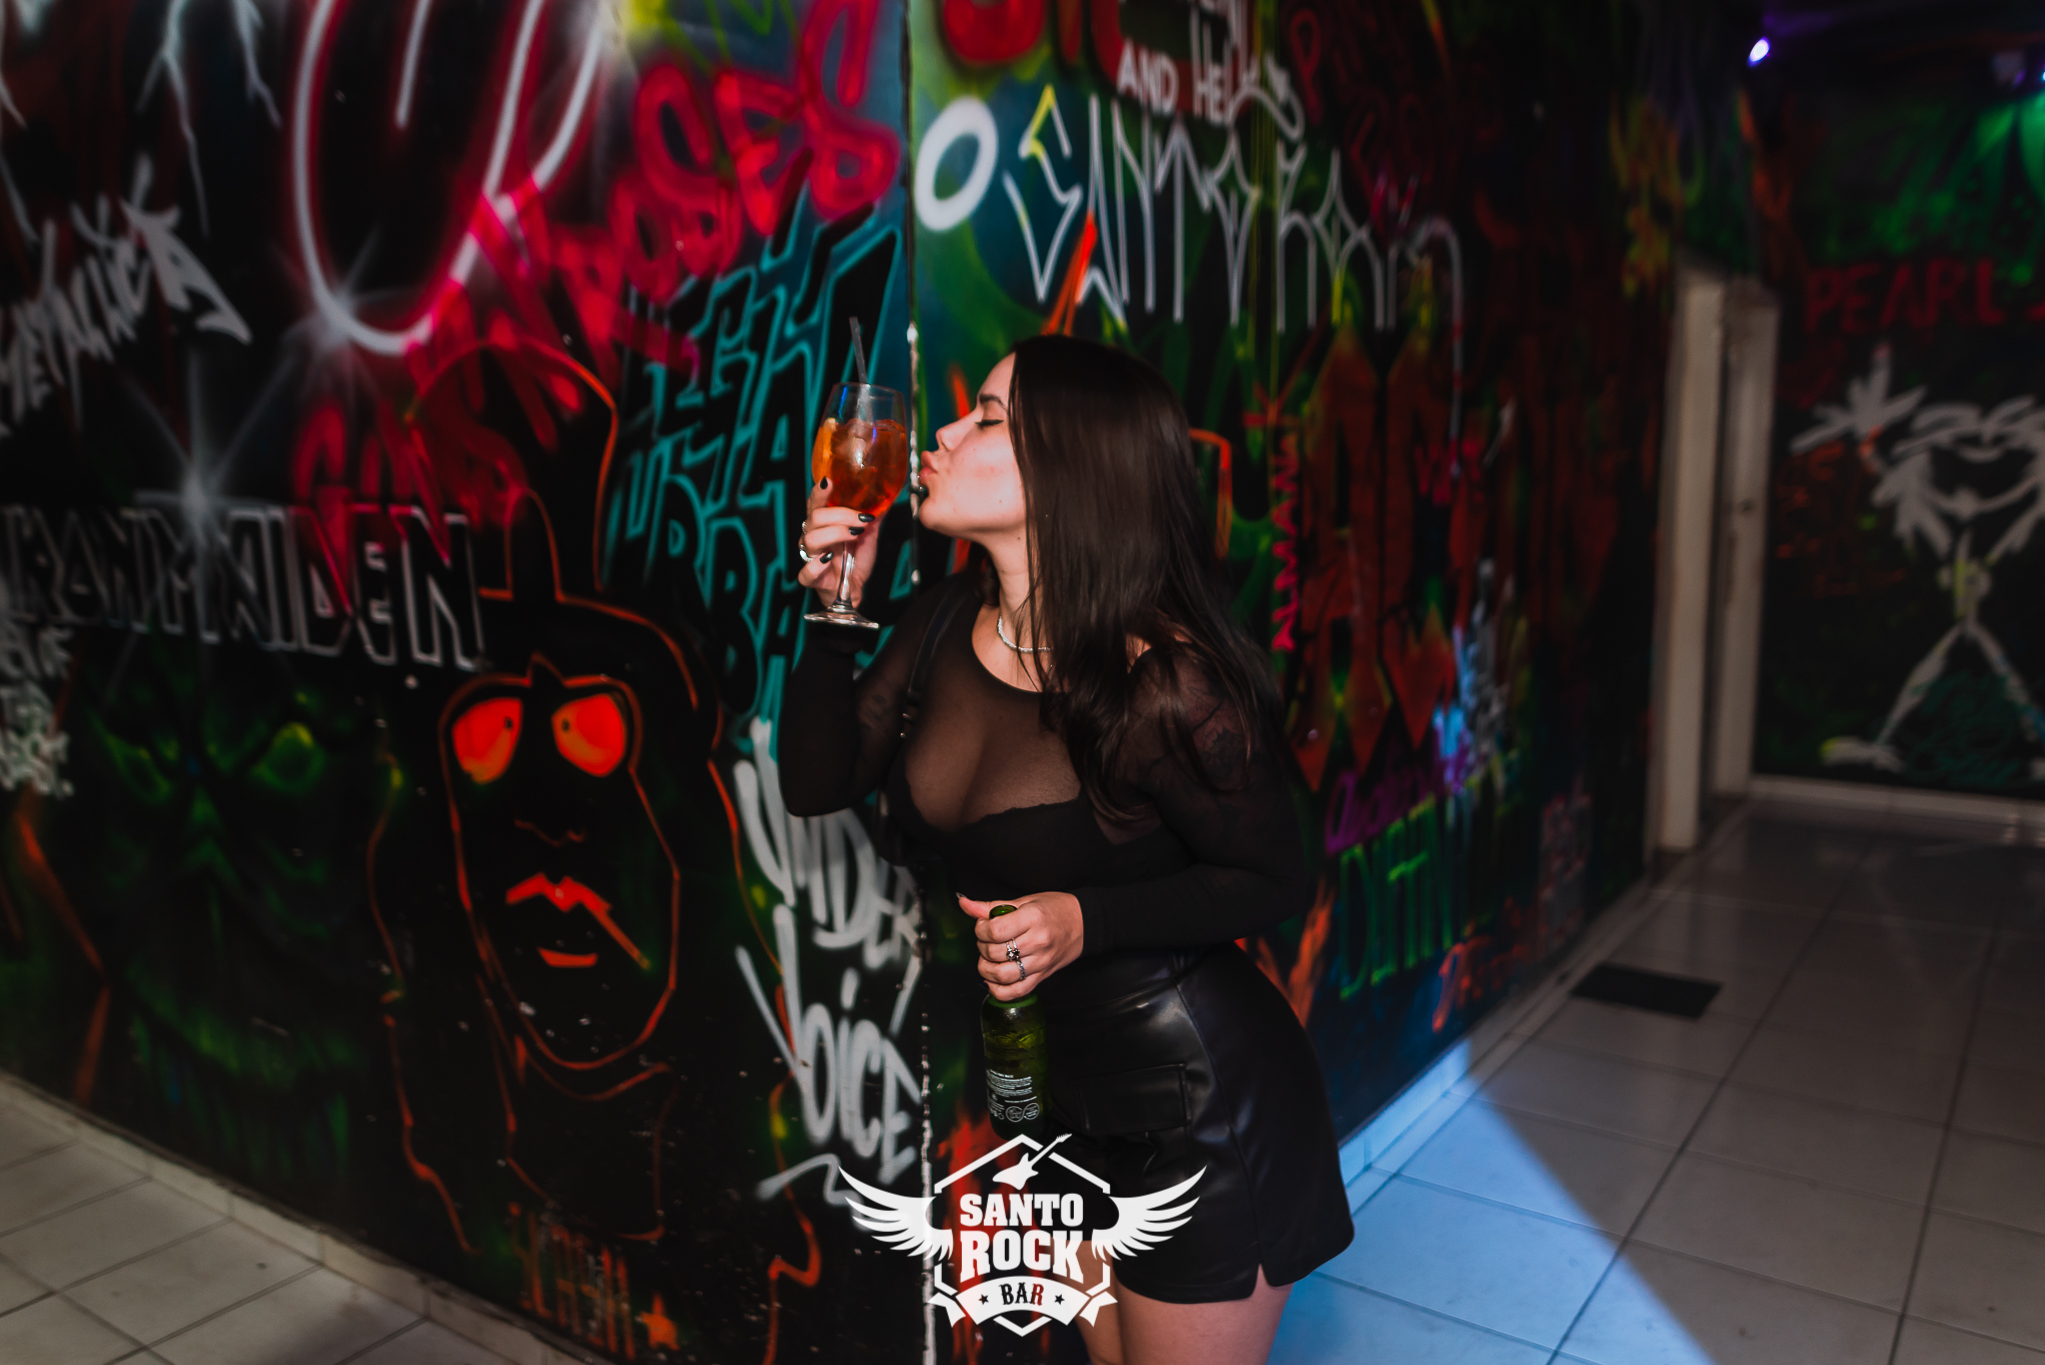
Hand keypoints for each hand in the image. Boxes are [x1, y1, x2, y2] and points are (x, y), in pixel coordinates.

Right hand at [796, 479, 881, 608]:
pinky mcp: (811, 579)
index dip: (819, 492)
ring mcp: (810, 557)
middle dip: (841, 515)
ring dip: (835, 534)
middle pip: (815, 517)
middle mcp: (813, 537)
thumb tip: (887, 499)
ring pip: (811, 539)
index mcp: (822, 525)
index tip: (829, 482)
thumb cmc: (855, 561)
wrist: (854, 589)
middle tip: (862, 521)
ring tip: (855, 536)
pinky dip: (817, 565)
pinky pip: (806, 572)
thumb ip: (873, 518)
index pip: (815, 503)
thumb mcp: (868, 536)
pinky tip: (830, 559)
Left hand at [957, 892, 1083, 999]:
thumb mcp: (1024, 901)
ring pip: (1002, 975)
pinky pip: (1015, 992)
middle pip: (995, 953)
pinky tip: (993, 979)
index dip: (980, 929)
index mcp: (1033, 918)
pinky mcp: (1042, 977)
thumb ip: (992, 906)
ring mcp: (1041, 963)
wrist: (1083, 923)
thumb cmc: (1054, 909)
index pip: (994, 930)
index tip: (983, 925)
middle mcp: (1038, 942)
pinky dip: (997, 989)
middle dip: (982, 946)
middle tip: (987, 939)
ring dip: (986, 968)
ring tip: (988, 958)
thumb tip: (964, 904)